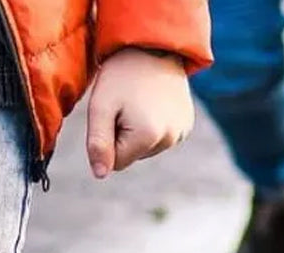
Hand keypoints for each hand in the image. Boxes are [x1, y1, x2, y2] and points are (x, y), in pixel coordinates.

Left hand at [86, 48, 194, 179]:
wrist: (153, 45)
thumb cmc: (121, 75)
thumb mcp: (100, 107)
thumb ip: (97, 143)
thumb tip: (101, 175)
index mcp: (147, 137)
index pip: (116, 163)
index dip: (108, 139)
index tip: (113, 113)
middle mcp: (169, 139)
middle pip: (133, 156)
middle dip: (124, 136)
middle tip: (127, 104)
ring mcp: (180, 133)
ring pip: (146, 149)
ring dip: (139, 130)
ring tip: (140, 101)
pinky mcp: (186, 126)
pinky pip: (160, 138)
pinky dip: (153, 124)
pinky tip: (154, 103)